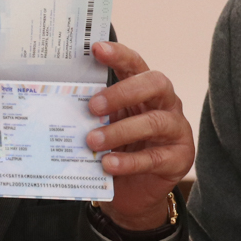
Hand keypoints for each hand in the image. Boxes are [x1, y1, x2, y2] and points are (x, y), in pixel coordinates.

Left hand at [84, 42, 194, 230]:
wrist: (135, 191)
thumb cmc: (119, 149)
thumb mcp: (107, 124)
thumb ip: (95, 112)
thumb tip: (62, 102)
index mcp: (146, 90)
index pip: (136, 65)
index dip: (119, 55)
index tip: (96, 49)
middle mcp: (167, 104)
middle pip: (155, 84)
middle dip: (123, 92)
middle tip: (93, 106)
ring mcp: (177, 130)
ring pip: (154, 122)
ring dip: (120, 130)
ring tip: (93, 141)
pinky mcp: (178, 159)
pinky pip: (154, 158)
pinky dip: (128, 161)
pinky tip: (108, 164)